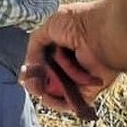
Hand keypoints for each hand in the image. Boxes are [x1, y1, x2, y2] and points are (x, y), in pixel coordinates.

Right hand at [22, 2, 119, 116]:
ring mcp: (79, 78)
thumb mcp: (49, 26)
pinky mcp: (88, 91)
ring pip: (57, 92)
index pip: (44, 61)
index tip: (25, 72)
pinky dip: (57, 103)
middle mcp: (72, 62)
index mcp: (64, 45)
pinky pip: (70, 102)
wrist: (102, 33)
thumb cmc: (78, 24)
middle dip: (35, 81)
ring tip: (35, 87)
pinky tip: (45, 97)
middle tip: (28, 81)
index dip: (33, 68)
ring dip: (43, 92)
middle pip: (48, 79)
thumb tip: (29, 65)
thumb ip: (35, 44)